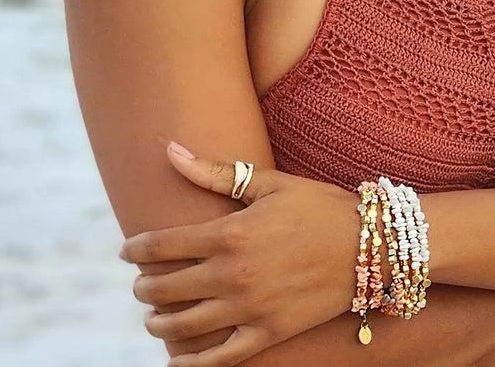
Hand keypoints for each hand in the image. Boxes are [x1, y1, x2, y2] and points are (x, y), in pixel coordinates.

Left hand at [118, 142, 361, 365]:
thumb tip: (170, 150)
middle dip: (145, 287)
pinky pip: (220, 360)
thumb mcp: (268, 183)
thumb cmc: (317, 205)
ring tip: (154, 318)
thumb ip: (215, 173)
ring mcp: (250, 309)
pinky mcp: (268, 334)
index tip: (126, 251)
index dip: (137, 248)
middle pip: (167, 288)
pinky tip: (177, 362)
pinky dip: (193, 366)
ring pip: (185, 327)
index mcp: (229, 233)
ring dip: (160, 323)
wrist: (369, 245)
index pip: (163, 245)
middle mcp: (233, 275)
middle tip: (141, 284)